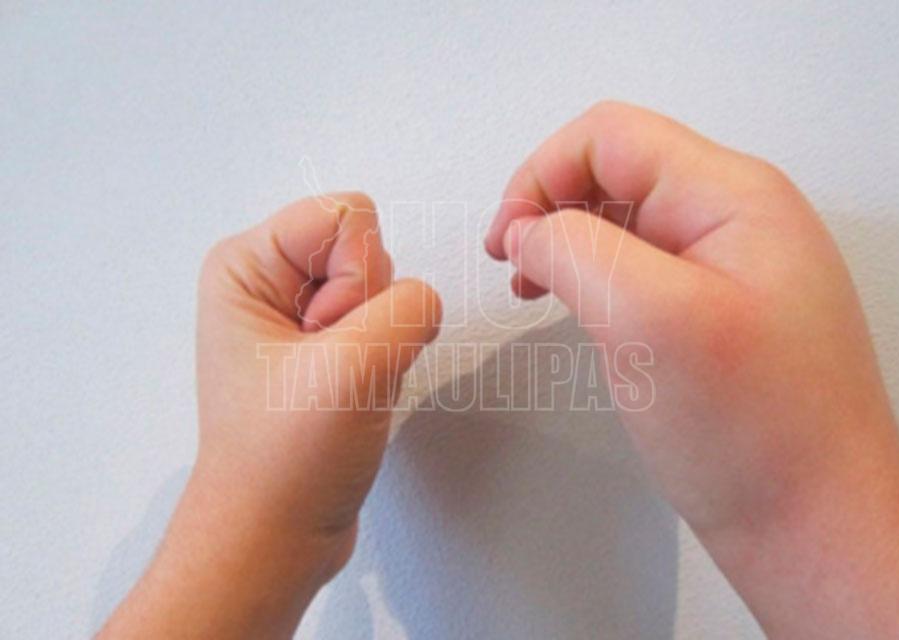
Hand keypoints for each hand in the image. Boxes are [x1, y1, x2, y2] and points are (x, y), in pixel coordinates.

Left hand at [100, 193, 440, 638]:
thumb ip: (407, 307)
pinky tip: (356, 397)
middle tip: (335, 368)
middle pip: (368, 247)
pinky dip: (388, 361)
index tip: (329, 338)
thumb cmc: (283, 463)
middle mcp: (269, 282)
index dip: (359, 277)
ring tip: (344, 388)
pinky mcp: (328, 349)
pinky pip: (389, 323)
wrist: (275, 537)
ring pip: (386, 288)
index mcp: (245, 265)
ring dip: (383, 342)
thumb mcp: (352, 369)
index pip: (346, 215)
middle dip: (372, 311)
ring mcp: (300, 317)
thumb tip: (422, 300)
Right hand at [486, 101, 898, 637]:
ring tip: (533, 289)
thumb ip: (577, 251)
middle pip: (618, 171)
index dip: (541, 175)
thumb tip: (528, 230)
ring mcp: (732, 267)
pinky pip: (644, 267)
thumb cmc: (753, 434)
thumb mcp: (650, 319)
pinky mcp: (719, 312)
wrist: (815, 529)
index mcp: (734, 198)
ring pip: (626, 221)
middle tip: (513, 267)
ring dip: (568, 243)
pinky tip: (578, 310)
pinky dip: (595, 278)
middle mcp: (739, 219)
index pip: (611, 137)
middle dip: (550, 207)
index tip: (506, 241)